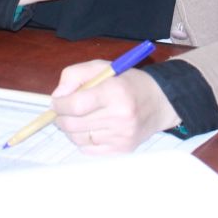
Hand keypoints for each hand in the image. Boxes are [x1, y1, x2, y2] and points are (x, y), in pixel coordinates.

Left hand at [50, 61, 179, 154]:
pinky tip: (92, 128)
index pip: (76, 105)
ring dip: (71, 129)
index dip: (60, 105)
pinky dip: (83, 140)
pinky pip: (88, 150)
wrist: (160, 101)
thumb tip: (57, 96)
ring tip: (79, 118)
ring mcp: (122, 136)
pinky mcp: (123, 150)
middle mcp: (120, 117)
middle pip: (73, 125)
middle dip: (61, 117)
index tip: (56, 102)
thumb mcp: (103, 67)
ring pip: (78, 139)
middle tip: (63, 111)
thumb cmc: (128, 82)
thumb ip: (75, 75)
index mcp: (115, 92)